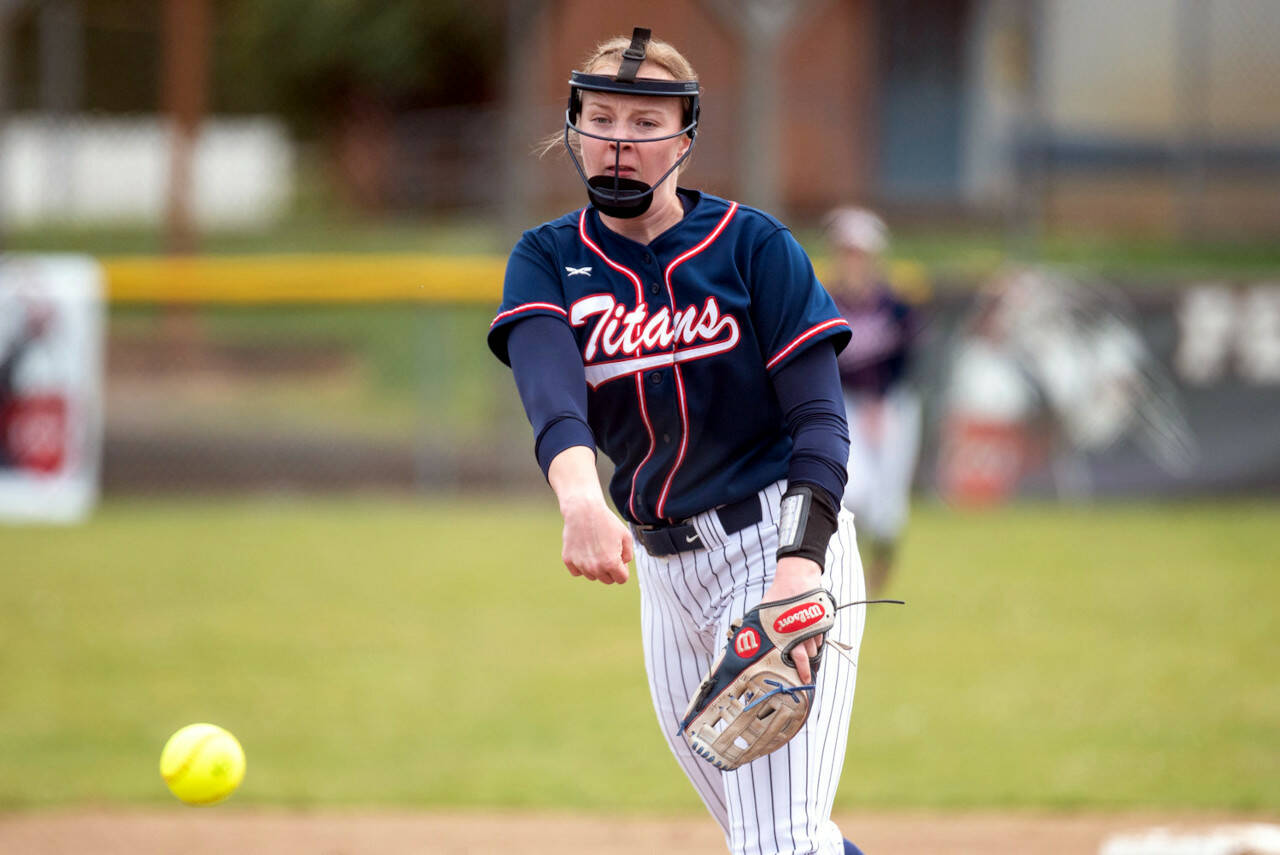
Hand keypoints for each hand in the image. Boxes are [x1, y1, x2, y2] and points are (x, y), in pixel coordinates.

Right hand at [548, 446, 631, 585]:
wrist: (583, 510)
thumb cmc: (605, 521)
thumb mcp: (625, 536)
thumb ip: (628, 554)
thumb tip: (623, 564)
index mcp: (611, 563)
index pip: (621, 579)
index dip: (623, 569)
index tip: (619, 559)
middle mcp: (595, 568)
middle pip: (607, 580)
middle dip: (610, 570)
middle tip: (607, 552)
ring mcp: (580, 565)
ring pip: (592, 576)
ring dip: (596, 567)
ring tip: (595, 549)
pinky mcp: (568, 560)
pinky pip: (578, 572)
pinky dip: (581, 565)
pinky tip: (584, 551)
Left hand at [761, 556, 823, 682]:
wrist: (796, 577)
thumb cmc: (778, 595)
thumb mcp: (764, 612)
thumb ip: (759, 627)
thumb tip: (744, 641)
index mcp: (788, 634)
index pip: (798, 659)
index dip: (802, 672)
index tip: (804, 681)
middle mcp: (803, 633)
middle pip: (807, 656)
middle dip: (805, 666)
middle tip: (805, 676)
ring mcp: (814, 626)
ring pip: (814, 646)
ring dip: (809, 649)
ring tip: (802, 647)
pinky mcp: (821, 620)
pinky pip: (819, 635)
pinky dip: (815, 637)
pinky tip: (808, 633)